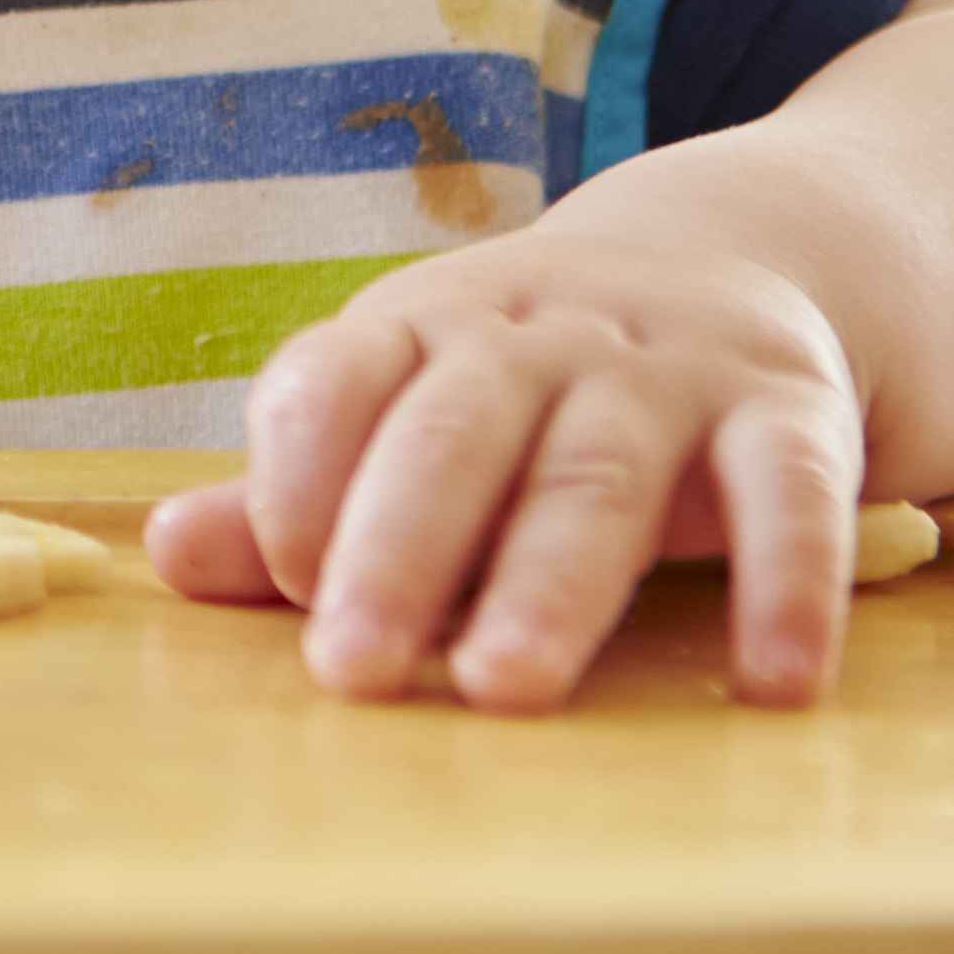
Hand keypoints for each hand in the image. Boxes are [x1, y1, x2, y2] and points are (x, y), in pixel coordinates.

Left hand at [145, 208, 868, 710]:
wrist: (736, 263)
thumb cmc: (524, 383)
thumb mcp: (407, 407)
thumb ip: (294, 493)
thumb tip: (164, 558)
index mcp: (418, 325)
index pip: (334, 382)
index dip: (298, 477)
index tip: (285, 582)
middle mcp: (537, 333)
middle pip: (455, 434)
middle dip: (398, 551)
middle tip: (353, 673)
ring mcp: (666, 367)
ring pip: (600, 471)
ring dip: (550, 584)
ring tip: (504, 690)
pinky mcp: (789, 409)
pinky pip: (788, 493)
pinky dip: (783, 584)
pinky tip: (769, 681)